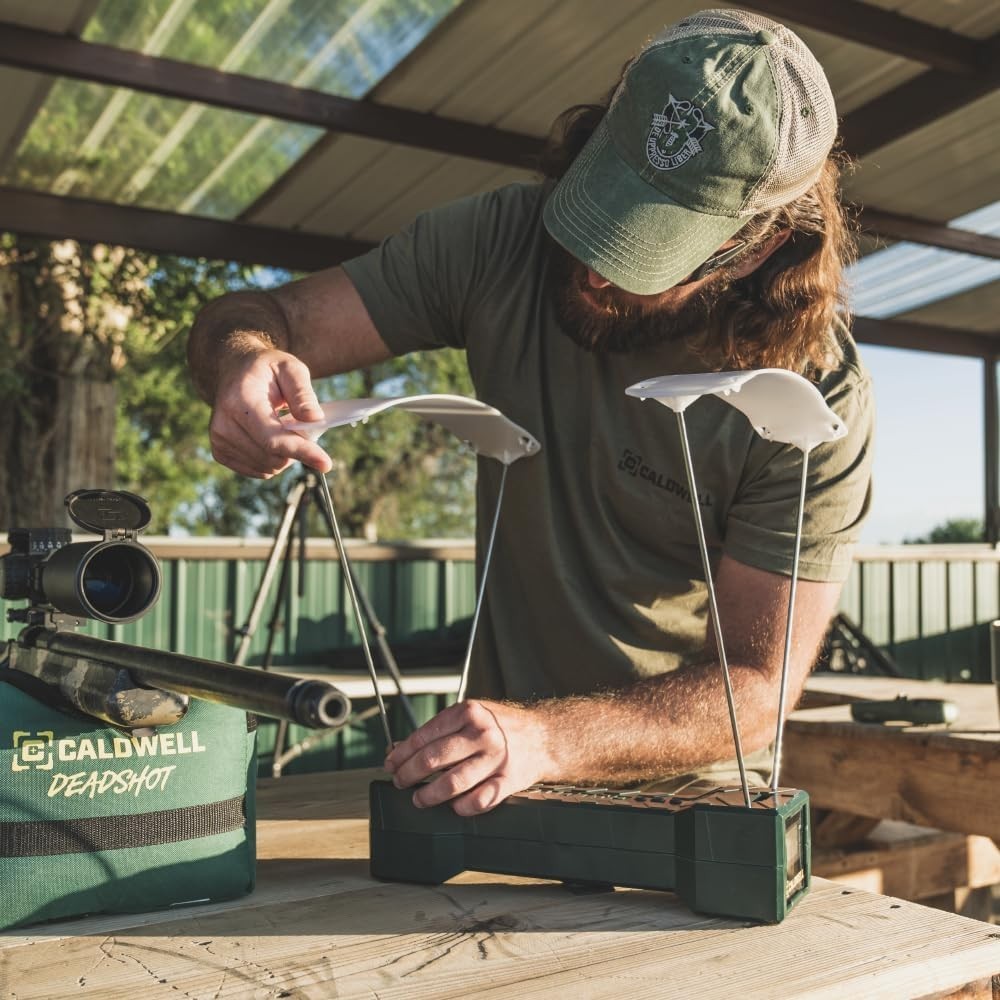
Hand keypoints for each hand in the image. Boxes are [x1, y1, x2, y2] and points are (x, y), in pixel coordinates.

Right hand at [208, 348, 332, 477]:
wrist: (234, 371)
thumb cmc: (266, 369)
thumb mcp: (290, 368)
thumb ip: (303, 394)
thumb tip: (315, 419)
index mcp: (240, 401)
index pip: (273, 438)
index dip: (302, 452)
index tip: (326, 464)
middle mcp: (224, 423)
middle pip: (273, 457)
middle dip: (298, 448)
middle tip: (301, 425)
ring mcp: (219, 440)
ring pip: (269, 468)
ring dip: (286, 455)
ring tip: (284, 427)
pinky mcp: (221, 452)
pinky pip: (260, 471)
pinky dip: (274, 460)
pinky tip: (271, 438)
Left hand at [384, 700, 555, 815]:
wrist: (544, 736)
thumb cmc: (501, 726)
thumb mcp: (471, 715)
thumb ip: (439, 730)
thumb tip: (400, 749)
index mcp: (469, 712)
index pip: (425, 736)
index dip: (402, 753)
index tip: (391, 763)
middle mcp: (482, 734)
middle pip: (434, 759)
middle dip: (409, 774)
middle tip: (399, 782)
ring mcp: (496, 758)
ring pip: (452, 783)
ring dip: (429, 795)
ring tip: (419, 798)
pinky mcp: (508, 780)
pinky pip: (478, 800)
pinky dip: (461, 807)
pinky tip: (453, 806)